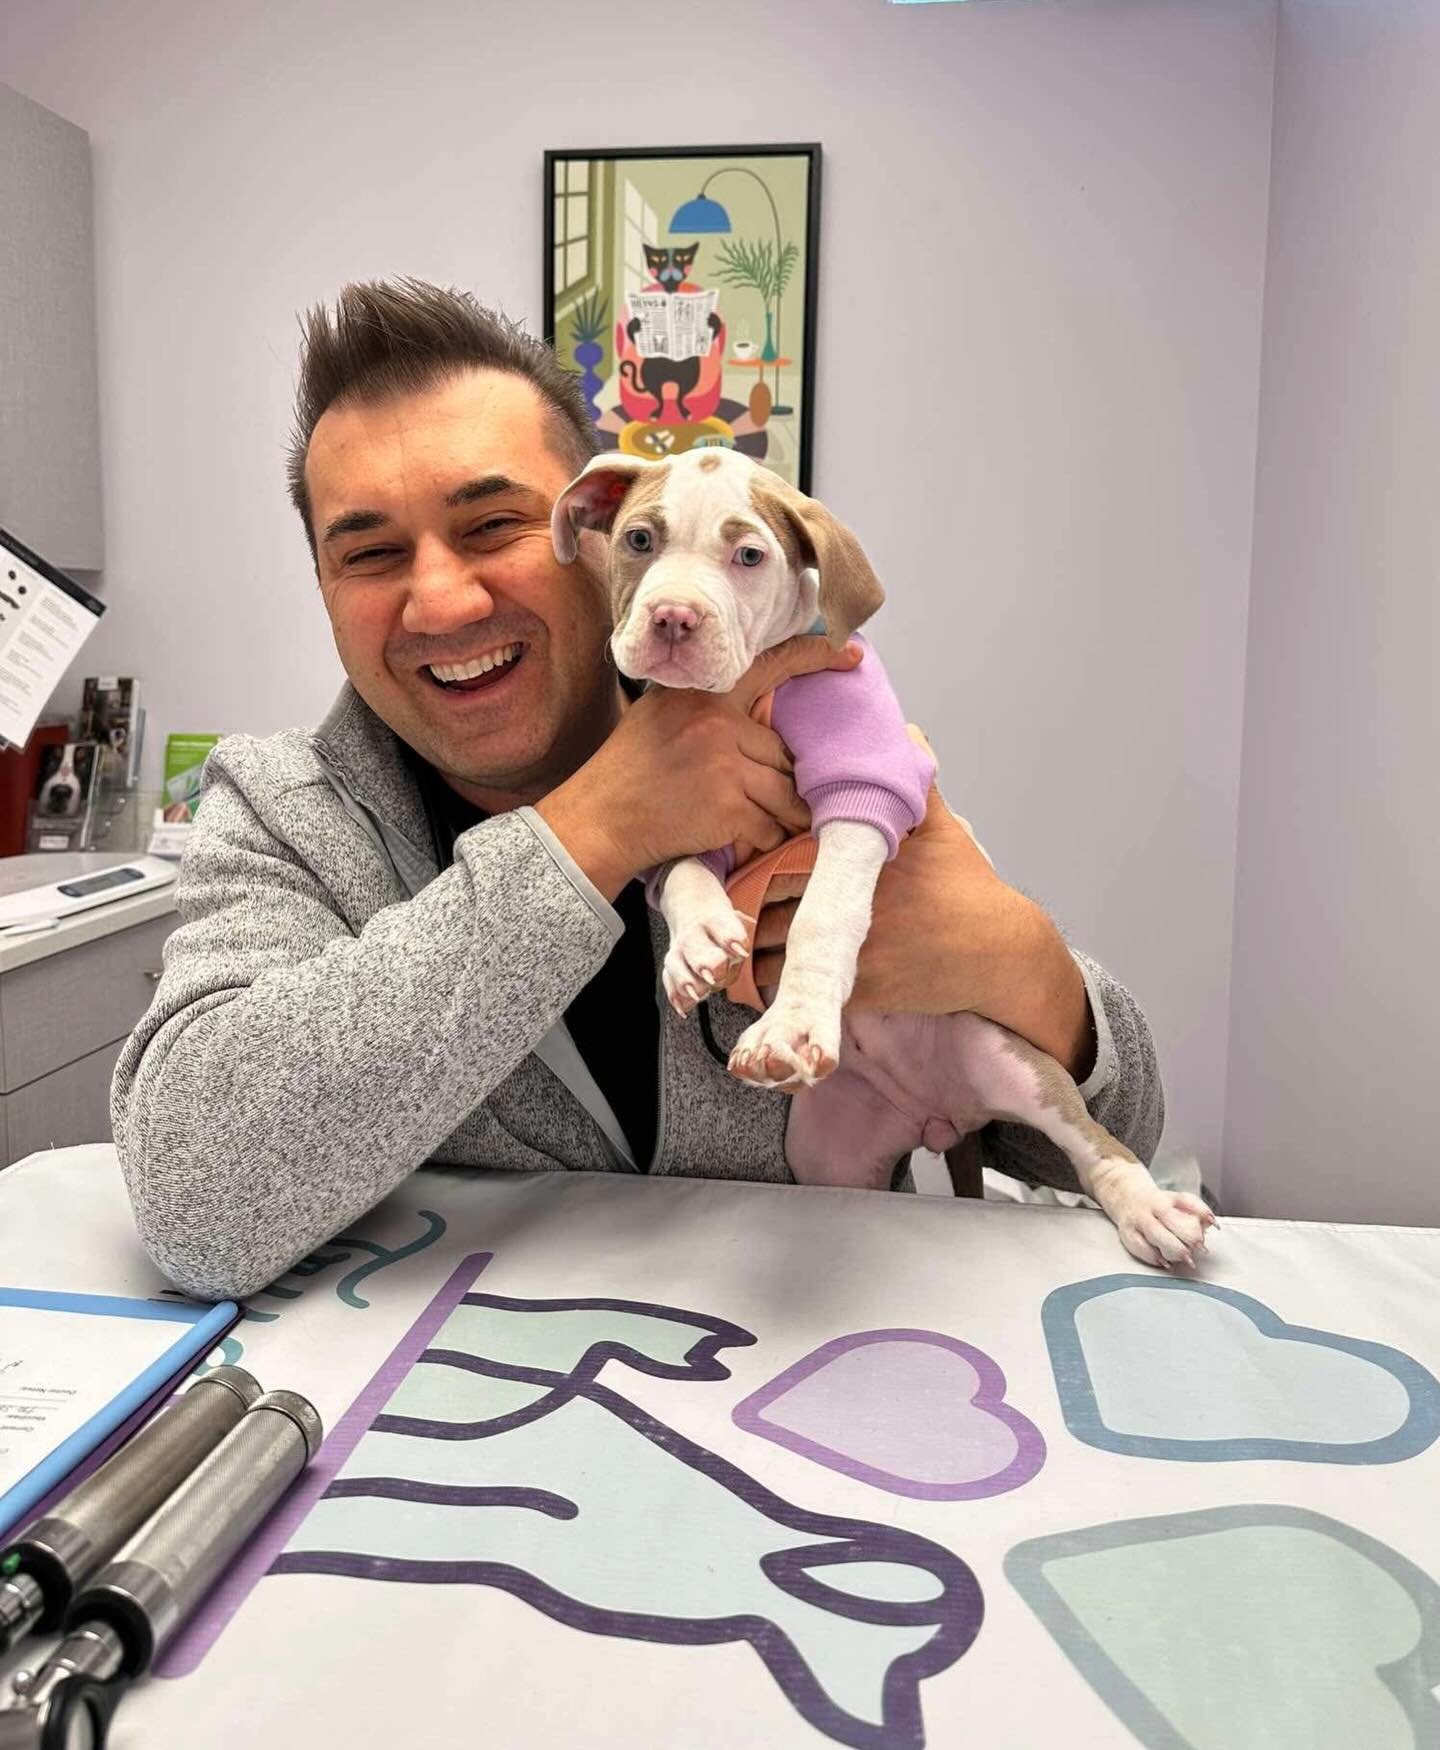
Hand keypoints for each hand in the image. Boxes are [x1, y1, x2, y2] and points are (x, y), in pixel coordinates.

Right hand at [537, 635, 861, 898]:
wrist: (598, 819)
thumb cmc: (625, 771)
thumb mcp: (659, 714)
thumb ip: (704, 707)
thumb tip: (754, 713)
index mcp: (703, 695)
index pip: (771, 664)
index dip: (816, 657)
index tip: (851, 654)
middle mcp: (718, 723)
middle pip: (783, 753)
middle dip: (777, 779)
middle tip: (757, 796)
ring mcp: (726, 765)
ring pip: (784, 792)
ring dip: (778, 814)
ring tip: (757, 823)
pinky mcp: (729, 807)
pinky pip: (768, 826)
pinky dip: (758, 839)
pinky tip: (734, 839)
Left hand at [751, 736, 1094, 1076]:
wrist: (999, 954)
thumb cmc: (967, 888)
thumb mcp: (942, 827)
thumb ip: (914, 780)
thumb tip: (904, 732)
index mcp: (860, 861)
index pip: (781, 856)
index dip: (752, 858)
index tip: (737, 857)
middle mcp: (852, 904)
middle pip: (766, 902)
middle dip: (743, 901)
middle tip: (724, 900)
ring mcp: (853, 950)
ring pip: (771, 950)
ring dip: (748, 944)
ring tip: (733, 937)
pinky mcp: (857, 990)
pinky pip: (794, 988)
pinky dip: (768, 982)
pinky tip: (755, 975)